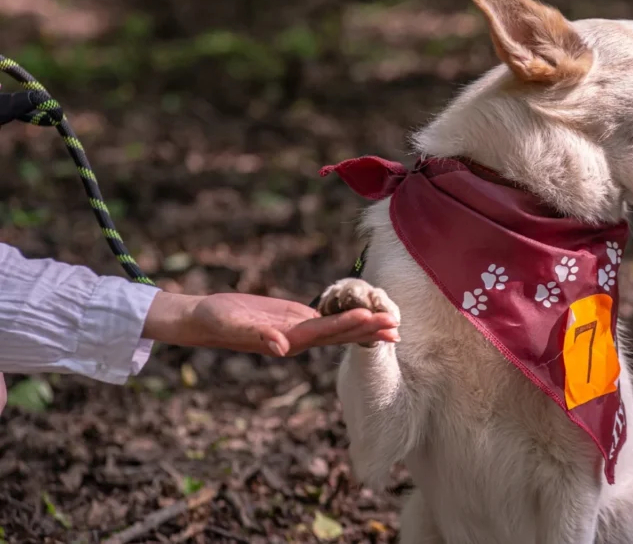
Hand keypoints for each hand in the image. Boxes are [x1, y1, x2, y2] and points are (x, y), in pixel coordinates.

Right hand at [143, 292, 399, 356]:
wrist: (205, 320)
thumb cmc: (216, 323)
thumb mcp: (235, 327)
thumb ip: (258, 338)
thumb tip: (282, 348)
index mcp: (288, 340)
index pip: (326, 333)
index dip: (350, 326)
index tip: (374, 320)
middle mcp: (299, 338)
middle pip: (340, 334)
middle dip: (368, 330)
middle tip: (397, 326)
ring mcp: (299, 330)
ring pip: (338, 328)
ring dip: (364, 326)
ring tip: (391, 323)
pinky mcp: (296, 319)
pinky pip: (327, 319)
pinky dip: (348, 317)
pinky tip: (365, 315)